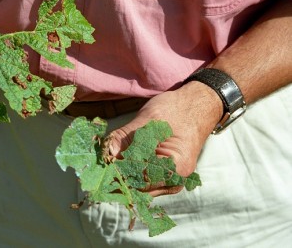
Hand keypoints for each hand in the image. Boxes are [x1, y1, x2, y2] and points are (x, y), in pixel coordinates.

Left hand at [105, 81, 222, 196]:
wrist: (196, 105)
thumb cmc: (176, 109)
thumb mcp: (149, 119)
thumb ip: (126, 137)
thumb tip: (107, 155)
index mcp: (175, 168)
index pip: (138, 181)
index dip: (116, 174)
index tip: (97, 165)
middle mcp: (174, 181)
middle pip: (137, 187)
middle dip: (116, 175)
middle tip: (96, 163)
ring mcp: (169, 180)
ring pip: (137, 184)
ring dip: (120, 173)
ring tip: (105, 160)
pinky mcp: (162, 174)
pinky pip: (141, 178)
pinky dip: (127, 170)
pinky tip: (116, 159)